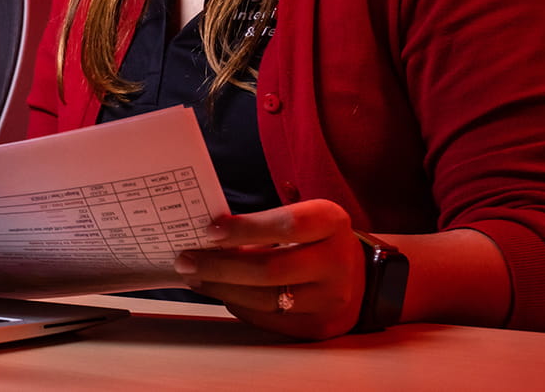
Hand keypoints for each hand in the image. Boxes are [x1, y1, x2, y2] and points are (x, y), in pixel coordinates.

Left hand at [173, 199, 365, 339]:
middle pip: (269, 269)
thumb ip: (263, 223)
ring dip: (221, 289)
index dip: (245, 228)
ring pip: (264, 299)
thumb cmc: (315, 240)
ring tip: (195, 277)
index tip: (208, 231)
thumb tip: (206, 234)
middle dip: (219, 266)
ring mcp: (330, 299)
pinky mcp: (319, 327)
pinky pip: (268, 319)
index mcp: (331, 223)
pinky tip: (222, 293)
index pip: (286, 225)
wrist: (359, 276)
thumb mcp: (303, 217)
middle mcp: (337, 262)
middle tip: (185, 260)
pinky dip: (239, 306)